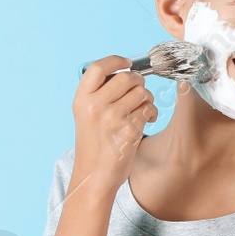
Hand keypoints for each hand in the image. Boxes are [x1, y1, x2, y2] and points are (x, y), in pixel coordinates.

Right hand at [71, 56, 156, 196]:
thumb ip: (100, 93)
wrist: (94, 174)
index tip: (127, 63)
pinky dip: (152, 112)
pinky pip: (149, 109)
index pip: (97, 68)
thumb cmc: (95, 143)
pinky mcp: (129, 130)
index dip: (115, 61)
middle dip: (139, 82)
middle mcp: (95, 106)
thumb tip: (127, 70)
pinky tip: (147, 120)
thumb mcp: (86, 115)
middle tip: (139, 91)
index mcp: (81, 100)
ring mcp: (112, 118)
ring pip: (142, 92)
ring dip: (147, 99)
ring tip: (142, 109)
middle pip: (126, 77)